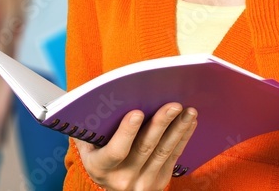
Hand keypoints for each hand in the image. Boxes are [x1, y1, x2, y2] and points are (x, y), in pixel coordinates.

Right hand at [74, 103, 197, 190]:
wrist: (113, 184)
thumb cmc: (99, 153)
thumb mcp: (88, 145)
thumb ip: (91, 127)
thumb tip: (100, 97)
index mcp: (100, 167)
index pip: (115, 151)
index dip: (126, 132)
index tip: (137, 112)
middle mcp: (122, 179)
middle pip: (145, 148)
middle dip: (161, 124)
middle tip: (174, 105)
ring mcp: (143, 182)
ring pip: (164, 152)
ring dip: (179, 129)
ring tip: (189, 111)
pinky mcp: (160, 181)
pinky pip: (174, 157)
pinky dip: (183, 138)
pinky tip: (190, 122)